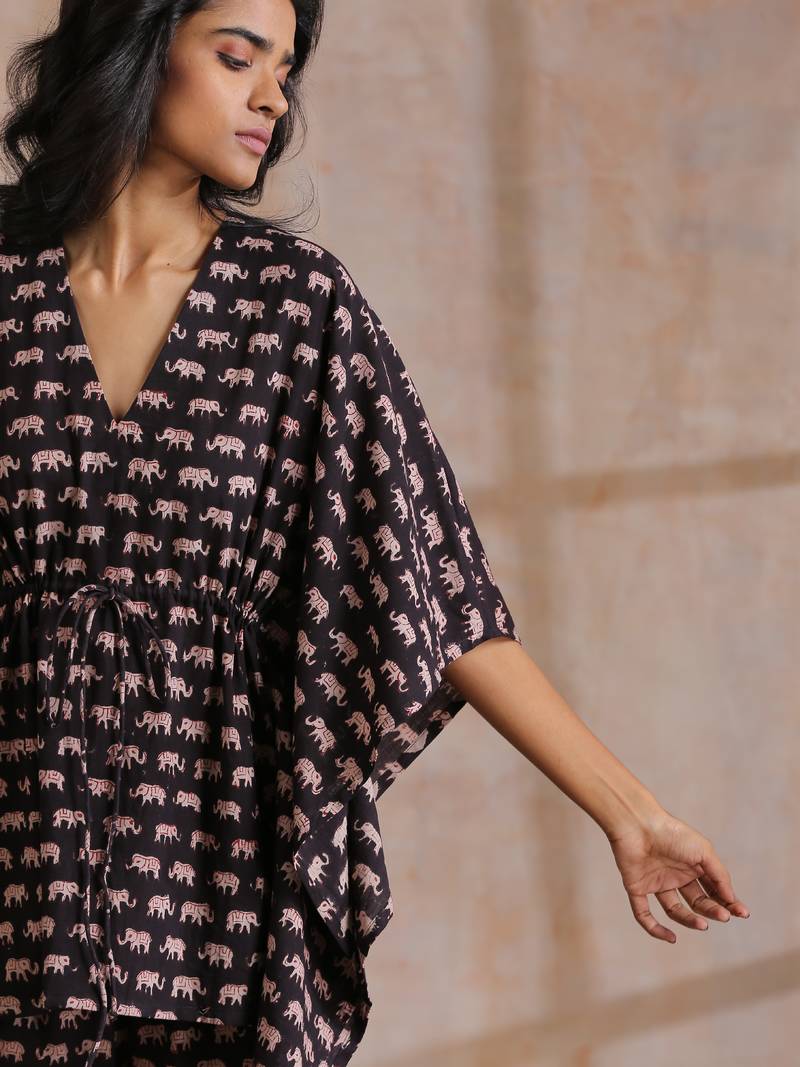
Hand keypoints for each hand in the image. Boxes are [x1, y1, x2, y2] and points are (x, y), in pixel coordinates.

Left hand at [606, 809, 750, 942]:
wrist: (638, 824)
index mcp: (691, 866)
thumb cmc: (673, 833)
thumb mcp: (704, 851)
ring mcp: (655, 882)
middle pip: (696, 901)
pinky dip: (655, 929)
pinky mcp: (636, 887)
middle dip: (712, 910)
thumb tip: (732, 899)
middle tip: (723, 916)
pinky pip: (643, 914)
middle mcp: (674, 875)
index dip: (727, 903)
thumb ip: (719, 875)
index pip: (712, 890)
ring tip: (703, 924)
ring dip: (689, 921)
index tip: (742, 913)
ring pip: (674, 910)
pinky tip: (671, 938)